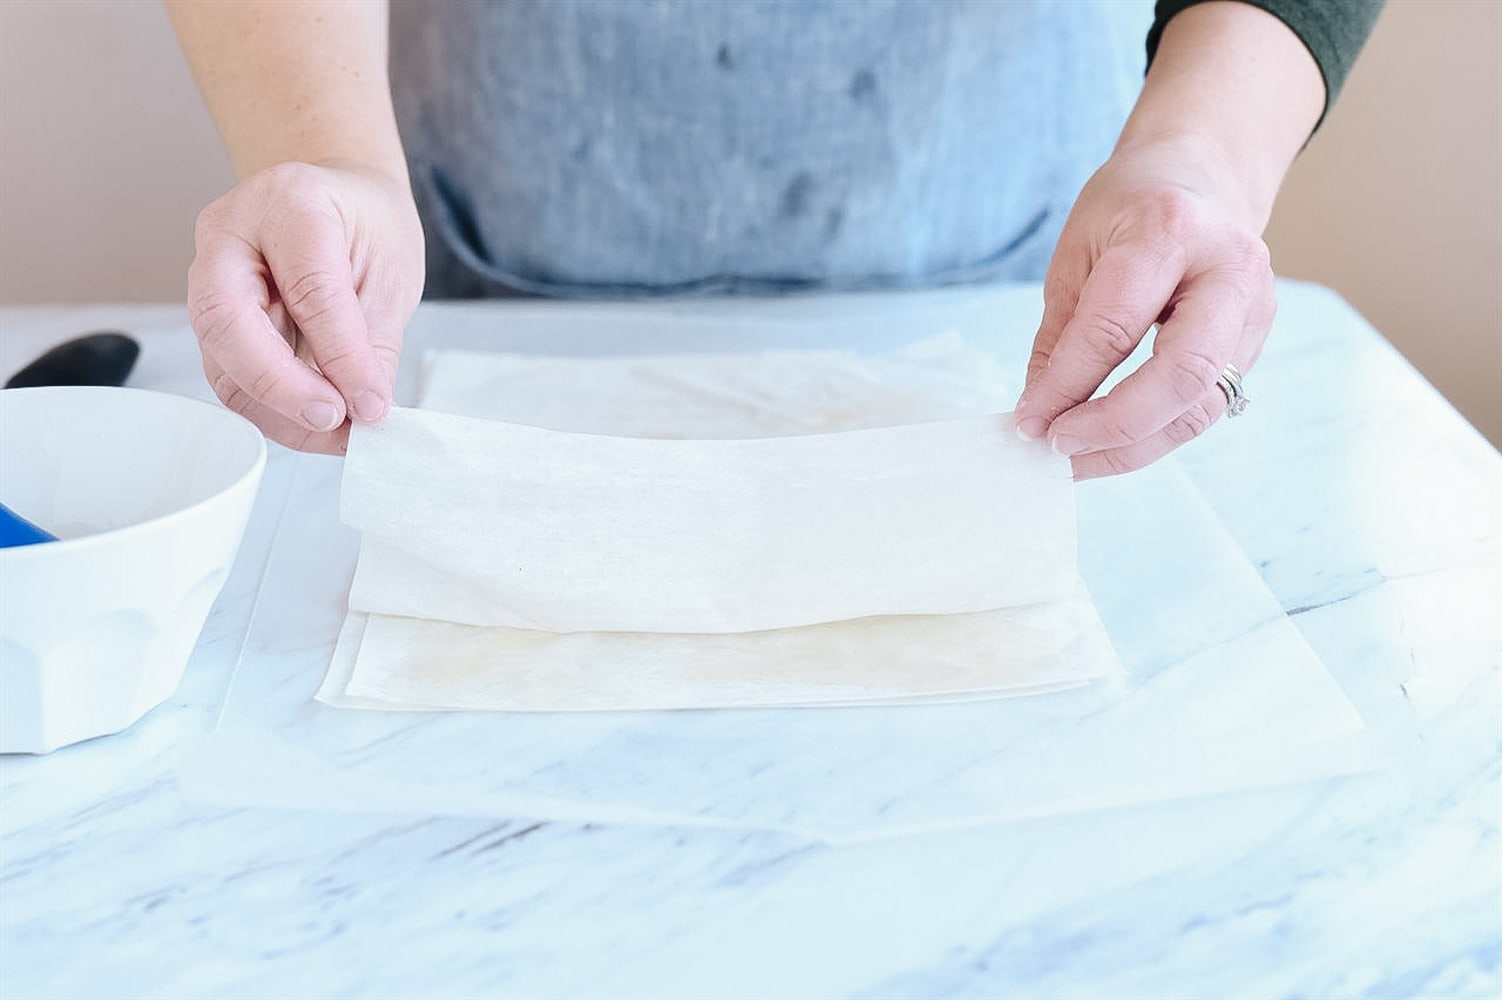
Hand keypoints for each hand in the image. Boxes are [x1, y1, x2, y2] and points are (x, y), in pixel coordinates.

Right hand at [186, 161, 424, 452]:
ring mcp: (208, 274)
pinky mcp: (210, 318)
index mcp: (288, 201)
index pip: (308, 288)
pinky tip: (315, 424)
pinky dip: (272, 411)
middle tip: (334, 420)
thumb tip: (365, 410)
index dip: (341, 356)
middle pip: (229, 321)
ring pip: (220, 359)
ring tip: (337, 431)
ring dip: (278, 411)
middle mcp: (230, 233)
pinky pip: (229, 376)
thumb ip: (372, 342)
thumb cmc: (366, 225)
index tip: (372, 404)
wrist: (337, 200)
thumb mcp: (390, 271)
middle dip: (281, 386)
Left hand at [1013, 138, 1276, 478]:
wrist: (1203, 177)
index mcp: (1170, 231)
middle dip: (1113, 426)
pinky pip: (1203, 407)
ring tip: (1074, 461)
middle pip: (1181, 375)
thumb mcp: (1077, 253)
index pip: (1114, 328)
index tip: (1026, 421)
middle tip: (1055, 446)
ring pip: (1199, 405)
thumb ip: (1061, 336)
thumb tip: (1038, 411)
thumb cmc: (1130, 209)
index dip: (1066, 385)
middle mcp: (1228, 271)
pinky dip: (1152, 436)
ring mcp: (1253, 311)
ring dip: (1132, 447)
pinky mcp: (1255, 343)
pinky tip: (1108, 446)